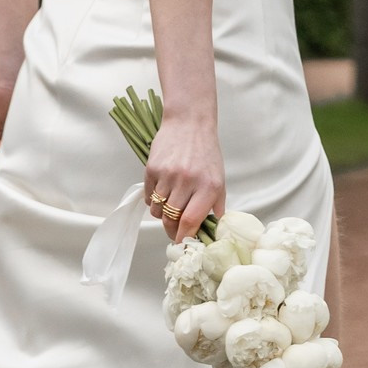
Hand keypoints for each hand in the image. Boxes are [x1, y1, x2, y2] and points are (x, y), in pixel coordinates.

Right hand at [144, 109, 224, 240]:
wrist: (189, 123)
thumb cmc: (206, 153)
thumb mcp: (219, 178)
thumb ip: (216, 205)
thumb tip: (214, 230)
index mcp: (208, 186)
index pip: (191, 221)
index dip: (184, 236)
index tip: (182, 243)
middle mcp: (187, 182)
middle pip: (171, 219)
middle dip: (171, 229)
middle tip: (174, 230)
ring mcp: (167, 175)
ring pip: (157, 210)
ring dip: (161, 214)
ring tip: (169, 205)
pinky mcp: (152, 169)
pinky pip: (148, 196)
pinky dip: (153, 200)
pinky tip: (161, 191)